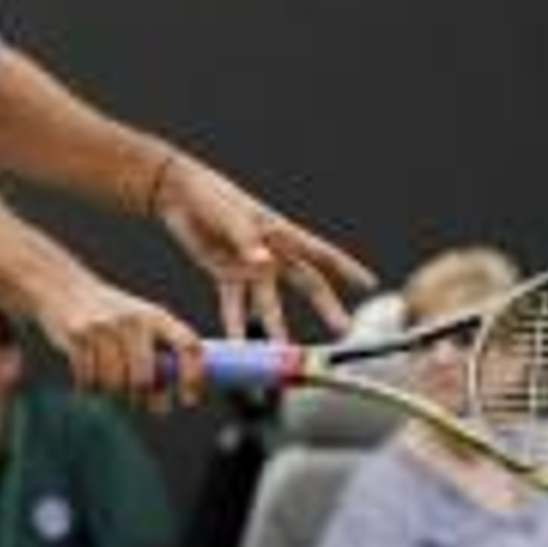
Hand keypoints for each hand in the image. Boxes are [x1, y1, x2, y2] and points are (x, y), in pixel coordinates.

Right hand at [33, 265, 205, 404]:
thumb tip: (162, 405)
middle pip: (144, 378)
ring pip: (114, 384)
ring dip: (111, 393)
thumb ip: (156, 359)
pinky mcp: (78, 336)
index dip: (194, 375)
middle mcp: (134, 320)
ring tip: (107, 382)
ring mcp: (104, 327)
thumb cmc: (110, 318)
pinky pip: (88, 380)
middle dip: (141, 398)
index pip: (188, 345)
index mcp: (157, 316)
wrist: (64, 287)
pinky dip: (89, 387)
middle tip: (138, 403)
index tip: (189, 400)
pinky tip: (88, 376)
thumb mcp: (140, 326)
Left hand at [153, 154, 374, 339]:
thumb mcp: (230, 215)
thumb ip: (246, 239)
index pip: (322, 253)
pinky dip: (235, 324)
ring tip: (282, 352)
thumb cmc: (209, 196)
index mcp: (280, 232)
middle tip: (342, 330)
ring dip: (275, 327)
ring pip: (268, 303)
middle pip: (306, 284)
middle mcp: (271, 253)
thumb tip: (264, 262)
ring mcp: (250, 266)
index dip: (348, 269)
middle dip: (325, 307)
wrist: (177, 193)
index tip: (370, 285)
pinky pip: (234, 305)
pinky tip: (239, 346)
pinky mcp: (225, 273)